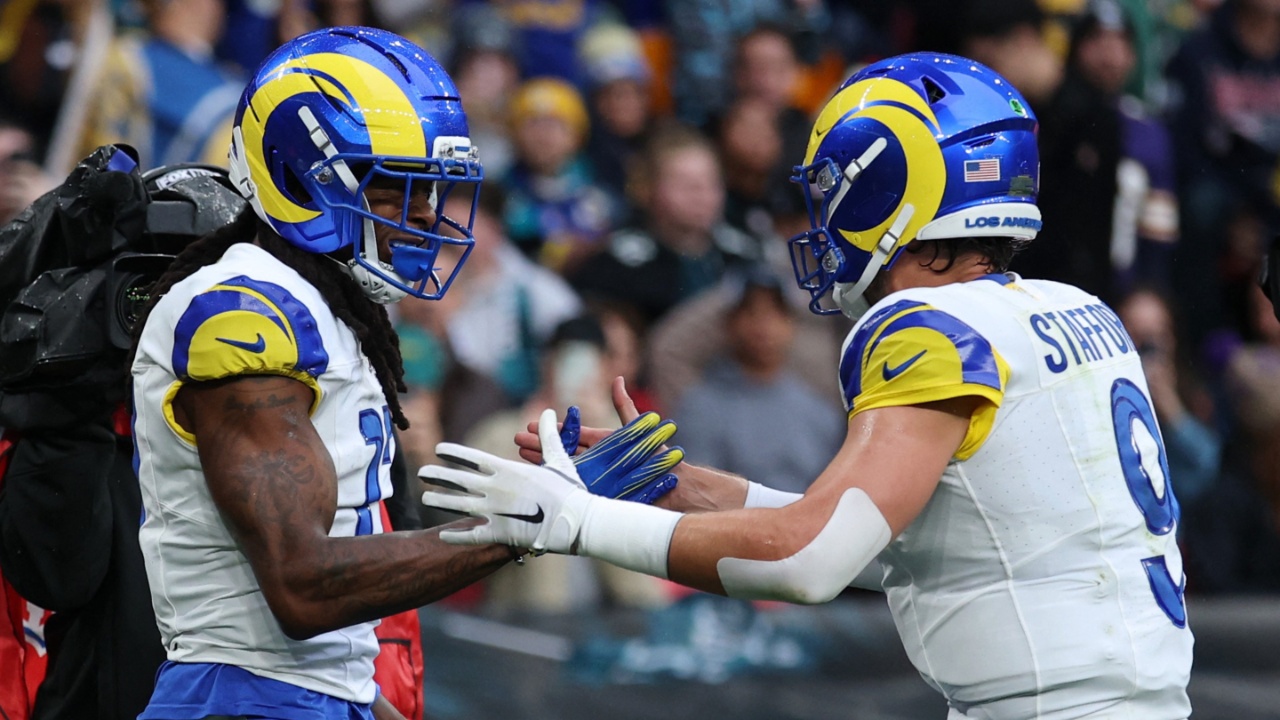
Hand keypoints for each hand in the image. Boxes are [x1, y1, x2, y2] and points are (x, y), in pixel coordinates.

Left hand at [420, 409, 592, 552]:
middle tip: (422, 473)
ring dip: (440, 501)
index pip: (472, 458)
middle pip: (458, 480)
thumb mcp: (558, 458)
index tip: (438, 450)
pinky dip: (455, 536)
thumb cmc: (569, 489)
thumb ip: (548, 436)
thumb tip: (549, 411)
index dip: (453, 453)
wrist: (577, 521)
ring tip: (425, 498)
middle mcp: (494, 489)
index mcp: (506, 470)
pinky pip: (471, 535)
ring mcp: (494, 512)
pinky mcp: (499, 534)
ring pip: (458, 506)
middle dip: (438, 475)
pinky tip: (442, 535)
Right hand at [533, 382, 682, 503]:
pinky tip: (537, 480)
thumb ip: (624, 405)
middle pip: (560, 451)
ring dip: (540, 462)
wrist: (670, 486)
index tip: (531, 424)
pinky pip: (570, 488)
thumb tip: (617, 378)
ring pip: (560, 469)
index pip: (571, 435)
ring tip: (519, 457)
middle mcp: (594, 461)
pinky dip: (553, 483)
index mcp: (602, 445)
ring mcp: (593, 478)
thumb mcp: (637, 428)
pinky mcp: (595, 494)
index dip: (551, 430)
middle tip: (516, 439)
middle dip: (538, 444)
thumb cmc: (656, 457)